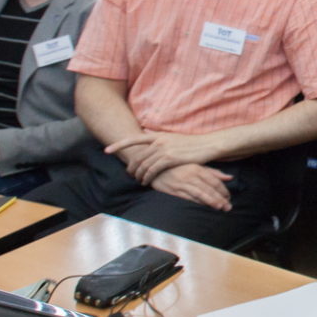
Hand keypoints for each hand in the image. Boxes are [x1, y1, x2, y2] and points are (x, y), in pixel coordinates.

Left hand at [107, 130, 222, 183]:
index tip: (107, 150)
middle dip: (130, 167)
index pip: (133, 138)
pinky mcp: (170, 158)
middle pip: (137, 155)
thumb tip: (151, 144)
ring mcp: (164, 149)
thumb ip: (162, 142)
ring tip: (138, 180)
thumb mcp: (175, 139)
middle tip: (129, 174)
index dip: (119, 144)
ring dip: (138, 174)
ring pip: (143, 164)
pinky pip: (153, 170)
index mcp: (158, 135)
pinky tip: (146, 182)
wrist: (209, 144)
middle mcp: (159, 140)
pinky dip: (147, 177)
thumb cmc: (194, 144)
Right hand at [149, 162, 234, 209]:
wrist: (154, 167)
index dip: (223, 190)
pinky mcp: (173, 190)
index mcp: (197, 168)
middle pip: (209, 189)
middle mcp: (190, 175)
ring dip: (211, 202)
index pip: (214, 181)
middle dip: (220, 199)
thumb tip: (230, 178)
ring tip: (220, 208)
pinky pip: (188, 198)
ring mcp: (181, 183)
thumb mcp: (196, 165)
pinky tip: (204, 207)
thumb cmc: (178, 166)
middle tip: (228, 207)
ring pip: (200, 194)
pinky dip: (197, 203)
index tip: (229, 197)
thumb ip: (213, 172)